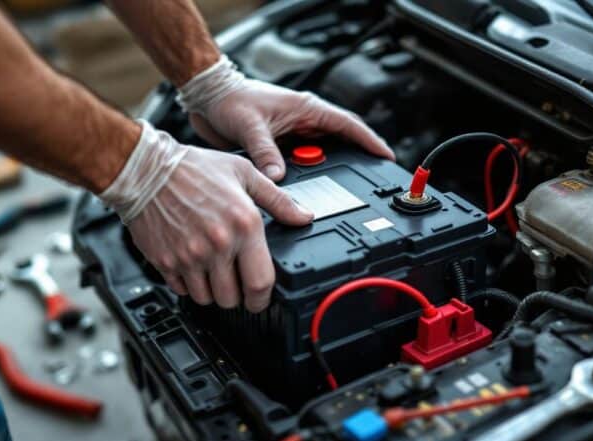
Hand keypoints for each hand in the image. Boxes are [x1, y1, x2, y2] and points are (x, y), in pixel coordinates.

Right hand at [100, 122, 312, 311]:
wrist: (146, 168)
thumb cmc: (193, 169)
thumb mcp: (244, 174)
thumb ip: (278, 200)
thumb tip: (304, 216)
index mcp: (243, 225)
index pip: (261, 282)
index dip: (263, 298)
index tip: (261, 297)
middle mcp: (217, 244)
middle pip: (233, 298)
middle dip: (237, 296)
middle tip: (235, 281)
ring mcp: (189, 256)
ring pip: (207, 299)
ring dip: (213, 292)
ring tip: (213, 272)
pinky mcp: (166, 261)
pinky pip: (183, 290)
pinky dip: (189, 285)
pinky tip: (192, 265)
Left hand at [176, 56, 393, 180]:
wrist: (208, 99)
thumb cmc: (230, 99)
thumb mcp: (250, 126)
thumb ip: (266, 152)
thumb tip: (278, 178)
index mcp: (306, 109)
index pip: (348, 125)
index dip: (369, 141)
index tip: (385, 156)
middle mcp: (304, 121)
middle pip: (341, 142)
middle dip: (357, 158)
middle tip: (371, 178)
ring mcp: (294, 134)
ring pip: (322, 155)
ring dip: (329, 169)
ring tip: (341, 188)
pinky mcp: (281, 146)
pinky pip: (302, 163)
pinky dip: (308, 175)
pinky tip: (308, 189)